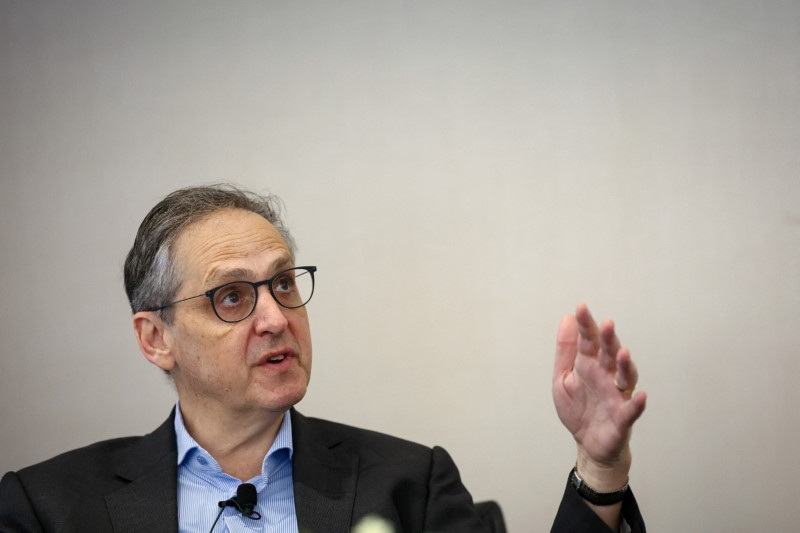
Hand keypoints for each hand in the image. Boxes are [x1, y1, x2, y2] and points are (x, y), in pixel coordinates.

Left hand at [552, 303, 646, 487]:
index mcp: (588, 365)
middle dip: (608, 340)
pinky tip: (641, 395)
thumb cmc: (578, 408)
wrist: (587, 444)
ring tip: (622, 353)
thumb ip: (566, 350)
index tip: (581, 308)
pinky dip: (637, 403)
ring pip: (624, 376)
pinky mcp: (622, 418)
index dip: (586, 325)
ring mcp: (616, 396)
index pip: (589, 341)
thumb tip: (568, 318)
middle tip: (607, 324)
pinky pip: (631, 409)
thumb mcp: (563, 377)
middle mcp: (605, 376)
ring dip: (624, 365)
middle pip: (609, 355)